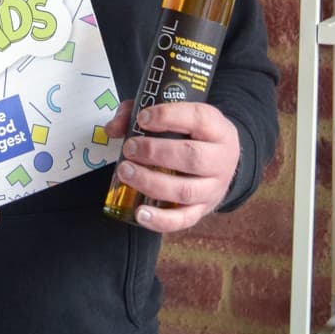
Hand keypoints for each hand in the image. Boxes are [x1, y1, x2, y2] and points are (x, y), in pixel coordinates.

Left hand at [104, 100, 239, 232]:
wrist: (221, 161)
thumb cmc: (191, 134)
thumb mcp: (175, 115)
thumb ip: (140, 113)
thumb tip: (113, 128)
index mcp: (217, 129)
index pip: (199, 118)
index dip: (169, 117)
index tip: (143, 118)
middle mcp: (221, 160)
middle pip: (192, 157)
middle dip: (155, 152)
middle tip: (129, 148)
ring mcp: (214, 188)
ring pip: (185, 190)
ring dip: (151, 182)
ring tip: (125, 172)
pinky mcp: (203, 210)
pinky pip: (184, 220)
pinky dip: (160, 220)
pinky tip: (139, 213)